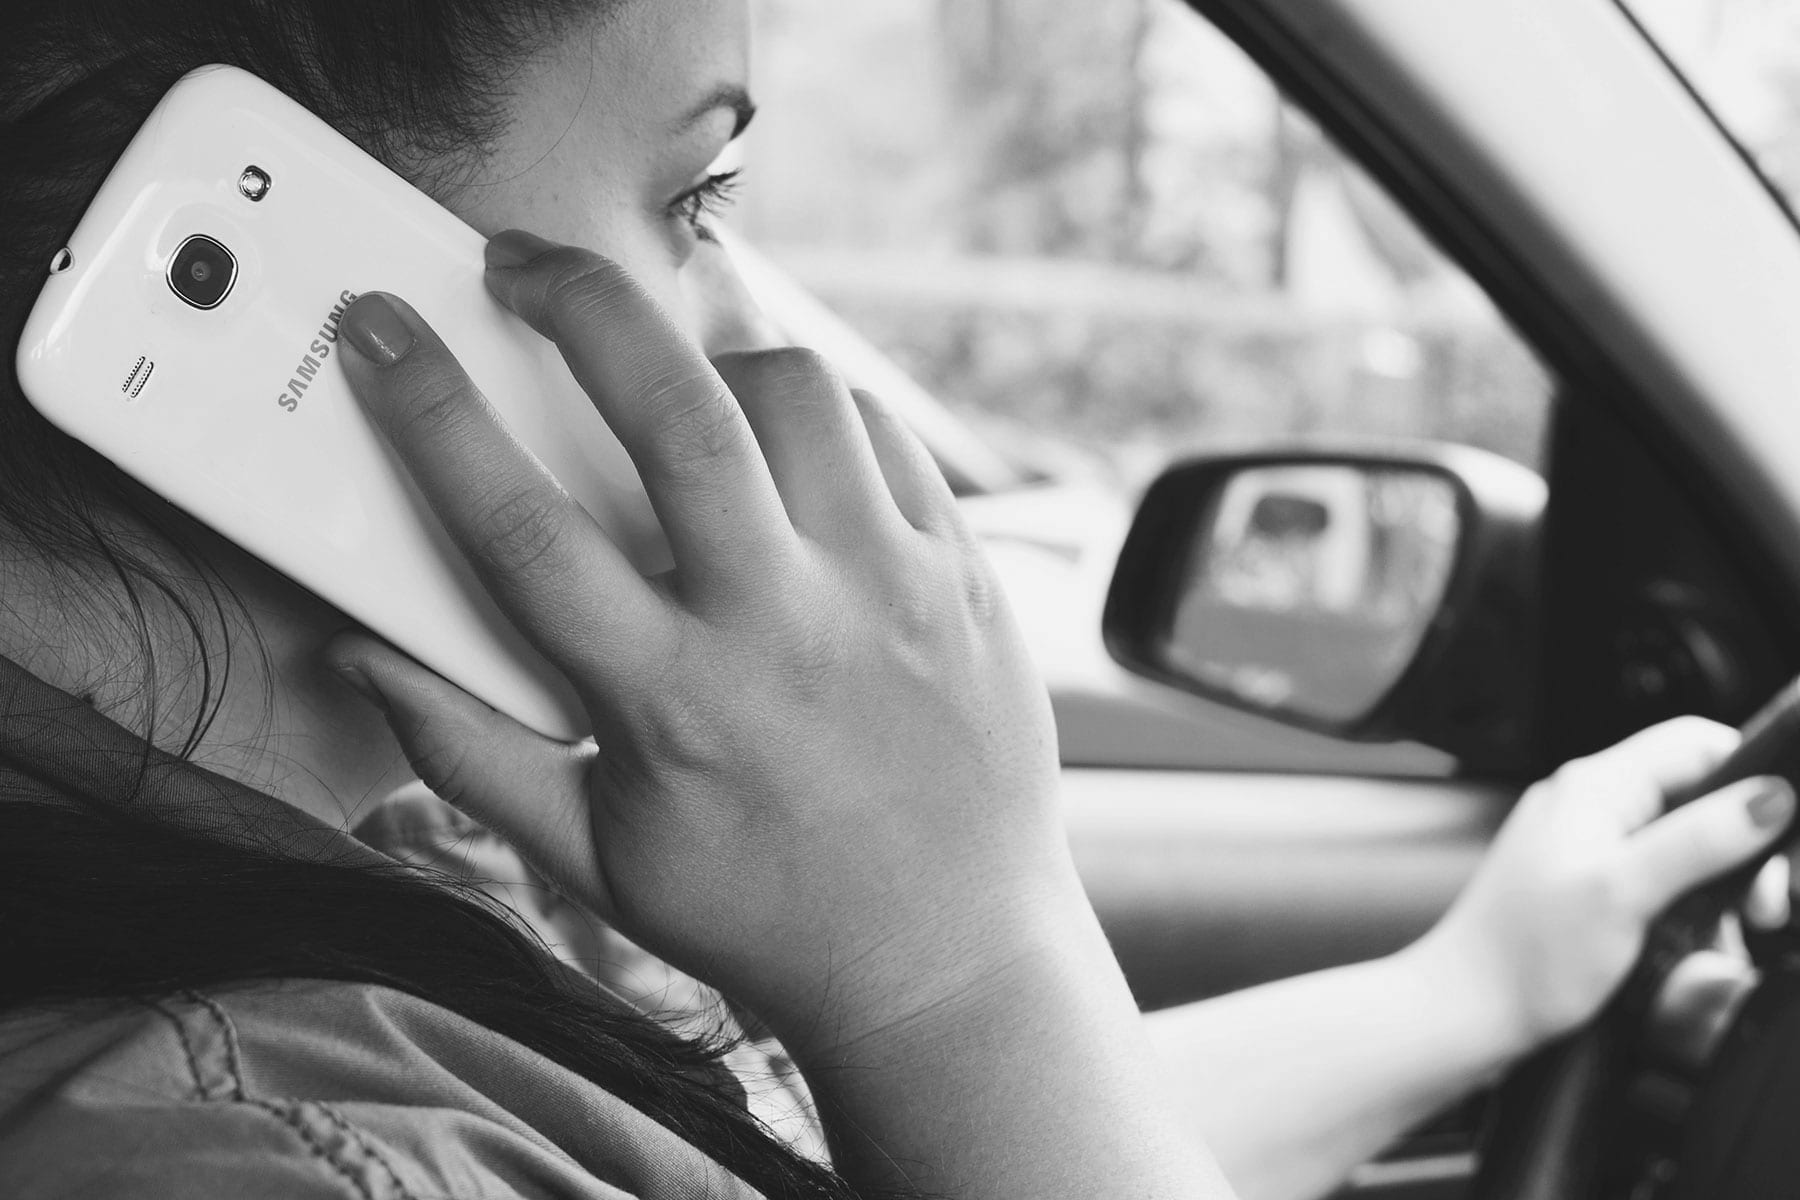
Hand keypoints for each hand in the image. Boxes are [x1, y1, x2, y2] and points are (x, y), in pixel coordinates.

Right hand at [324, 231, 1070, 1056]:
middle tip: (522, 263)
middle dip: (581, 303)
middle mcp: (782, 628)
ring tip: (670, 367)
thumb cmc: (762, 913)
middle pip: (675, 411)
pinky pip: (884, 433)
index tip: (381, 330)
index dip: (430, 409)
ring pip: (796, 393)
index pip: (519, 525)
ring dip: (714, 350)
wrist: (949, 960)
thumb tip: (363, 655)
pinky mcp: (962, 575)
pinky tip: (778, 431)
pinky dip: (816, 406)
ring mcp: (887, 590)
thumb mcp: (593, 858)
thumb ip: (469, 753)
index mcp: (669, 701)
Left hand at [1413, 717, 1793, 1055]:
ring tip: (1739, 928)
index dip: (1751, 775)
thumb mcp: (1624, 892)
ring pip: (1685, 842)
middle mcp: (1589, 806)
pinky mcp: (1588, 889)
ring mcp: (1587, 846)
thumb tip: (1771, 796)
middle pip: (1698, 795)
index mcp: (1594, 786)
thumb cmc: (1524, 956)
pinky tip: (1703, 943)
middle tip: (1765, 903)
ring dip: (1724, 882)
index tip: (1783, 829)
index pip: (1695, 743)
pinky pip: (1661, 879)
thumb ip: (1699, 840)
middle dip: (1746, 843)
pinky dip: (1693, 906)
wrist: (1464, 1013)